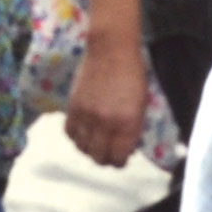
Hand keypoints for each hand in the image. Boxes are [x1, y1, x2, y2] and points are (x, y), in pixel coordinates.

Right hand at [66, 25, 152, 166]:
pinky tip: (83, 131)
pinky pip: (69, 132)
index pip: (118, 158)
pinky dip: (76, 136)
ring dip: (89, 149)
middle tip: (108, 152)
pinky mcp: (73, 106)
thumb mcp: (142, 105)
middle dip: (105, 158)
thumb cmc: (132, 75)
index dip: (120, 161)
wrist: (111, 50)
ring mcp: (87, 115)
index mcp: (127, 123)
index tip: (121, 157)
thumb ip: (133, 129)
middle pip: (98, 157)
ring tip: (95, 142)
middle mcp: (105, 123)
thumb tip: (125, 148)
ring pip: (82, 148)